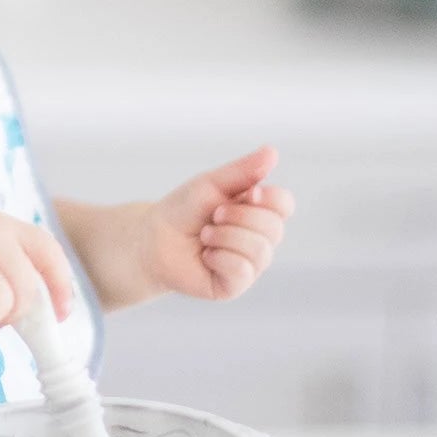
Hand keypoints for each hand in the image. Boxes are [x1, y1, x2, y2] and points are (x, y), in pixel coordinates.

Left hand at [140, 145, 294, 301]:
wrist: (152, 240)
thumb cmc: (182, 211)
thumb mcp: (211, 184)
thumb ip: (242, 170)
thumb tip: (272, 152)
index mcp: (257, 212)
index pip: (284, 205)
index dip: (271, 198)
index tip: (248, 193)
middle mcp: (258, 239)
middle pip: (275, 227)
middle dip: (239, 216)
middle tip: (214, 215)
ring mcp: (249, 264)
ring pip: (261, 250)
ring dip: (226, 236)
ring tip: (205, 235)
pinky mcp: (234, 285)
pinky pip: (243, 270)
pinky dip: (220, 257)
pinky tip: (206, 255)